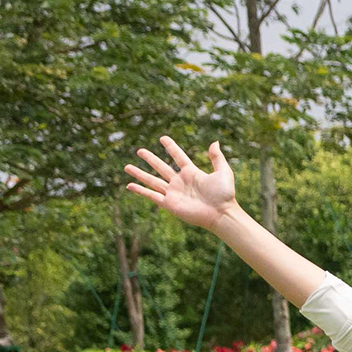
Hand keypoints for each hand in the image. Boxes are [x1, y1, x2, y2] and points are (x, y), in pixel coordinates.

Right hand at [124, 140, 241, 232]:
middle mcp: (180, 182)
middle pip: (161, 167)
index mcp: (192, 173)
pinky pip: (151, 195)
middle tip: (140, 150)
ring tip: (127, 166)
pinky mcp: (169, 204)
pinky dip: (140, 190)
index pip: (178, 157)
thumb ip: (217, 157)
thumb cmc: (224, 194)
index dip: (171, 147)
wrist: (221, 213)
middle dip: (150, 159)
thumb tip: (215, 142)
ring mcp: (173, 193)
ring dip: (139, 173)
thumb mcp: (223, 172)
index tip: (163, 138)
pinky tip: (129, 185)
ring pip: (152, 180)